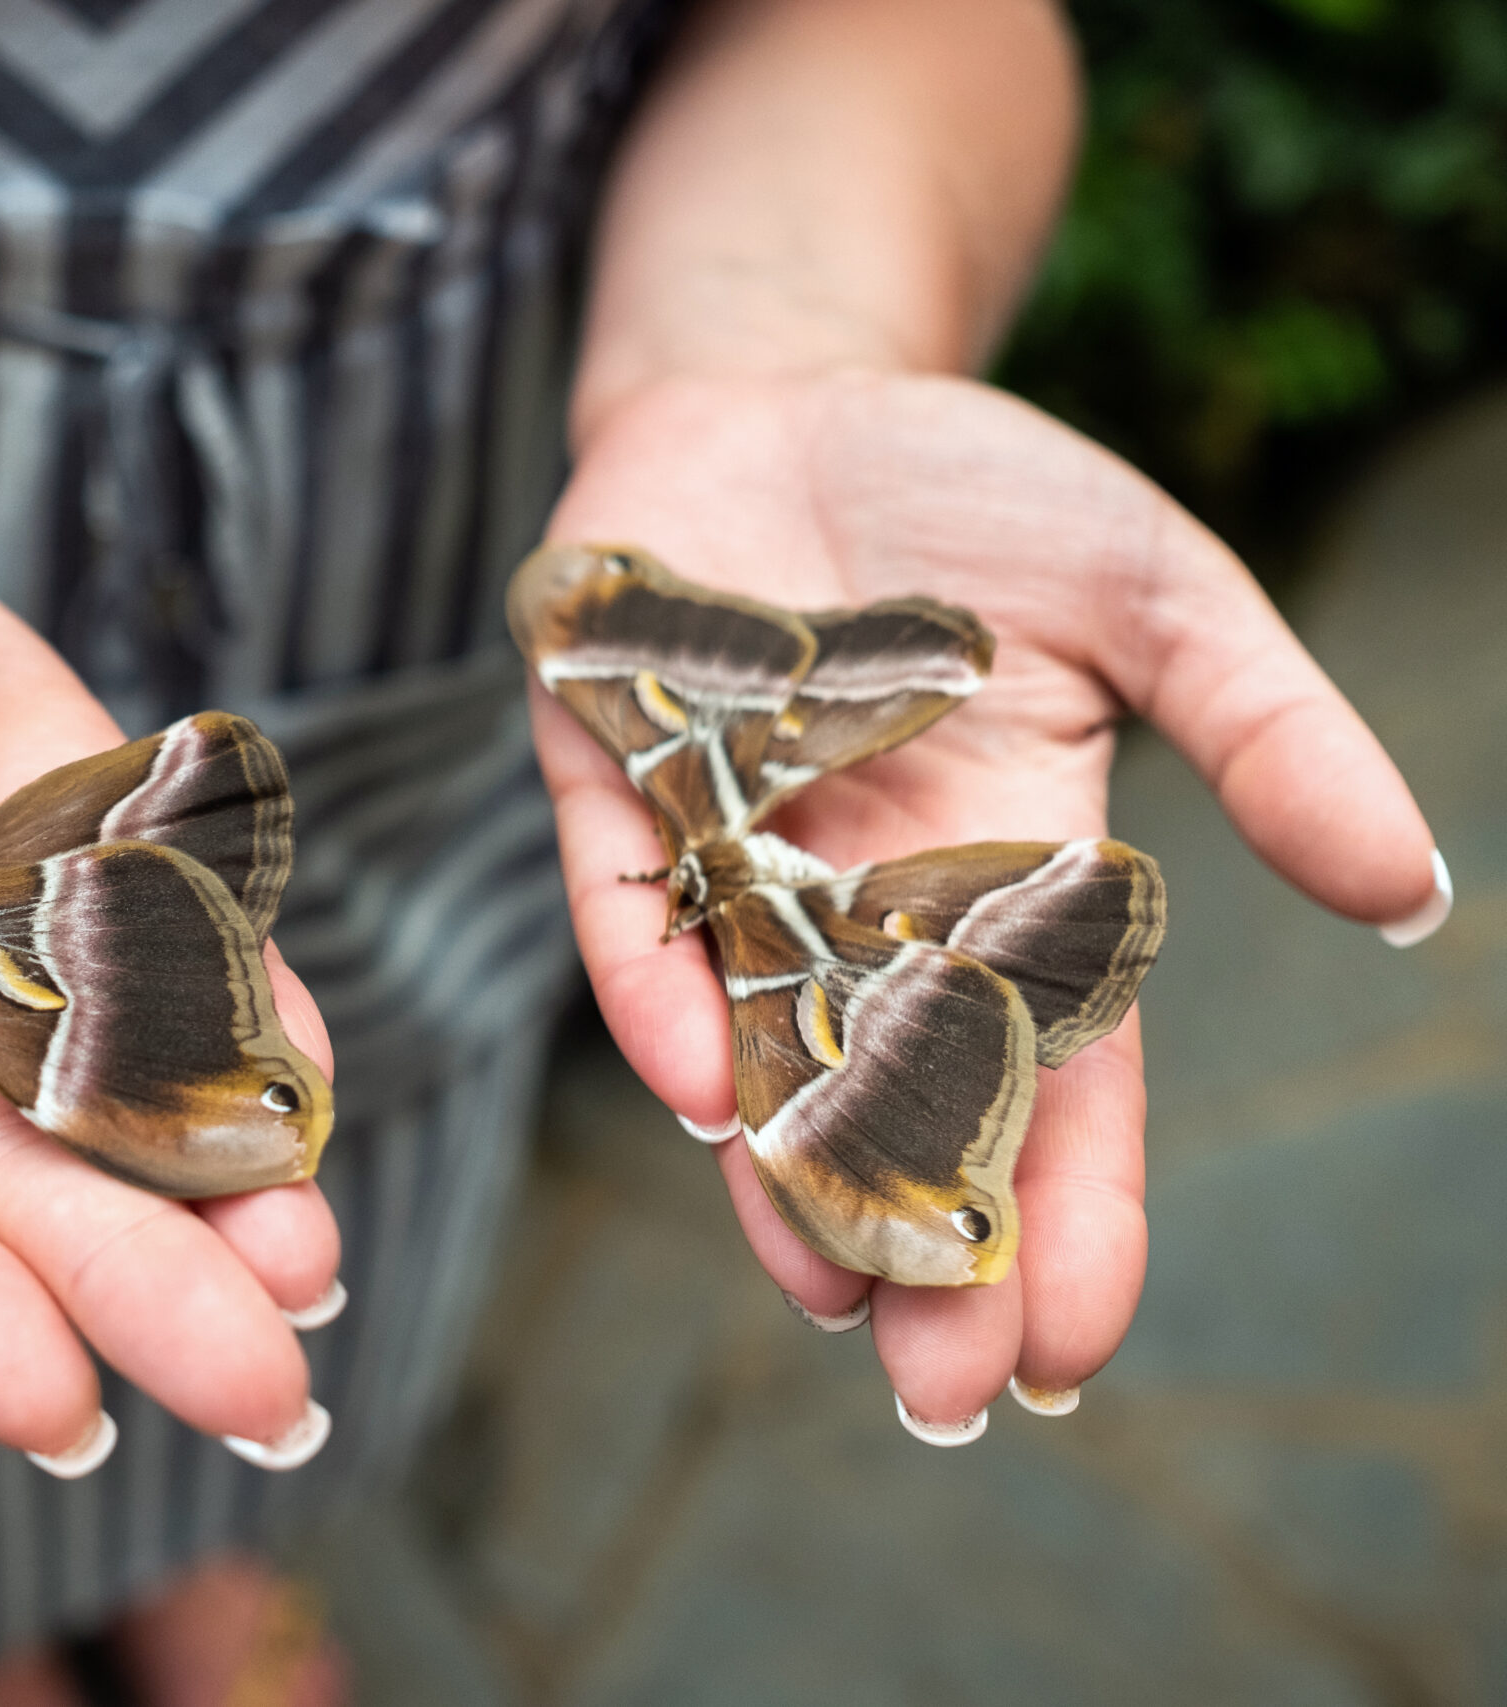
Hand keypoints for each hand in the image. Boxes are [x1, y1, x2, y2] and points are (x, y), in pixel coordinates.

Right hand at [0, 490, 340, 1462]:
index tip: (56, 1411)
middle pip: (6, 1170)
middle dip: (135, 1283)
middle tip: (264, 1399)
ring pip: (104, 1070)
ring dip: (215, 1173)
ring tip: (315, 1272)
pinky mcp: (62, 808)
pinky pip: (164, 920)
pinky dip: (245, 998)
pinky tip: (317, 1086)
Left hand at [535, 370, 1441, 1430]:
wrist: (793, 387)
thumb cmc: (981, 498)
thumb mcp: (1159, 597)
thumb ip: (1265, 735)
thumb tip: (1410, 889)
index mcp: (1004, 881)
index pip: (1046, 1082)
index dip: (1068, 1212)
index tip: (1079, 1346)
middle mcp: (860, 901)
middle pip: (899, 1105)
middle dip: (925, 1244)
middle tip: (947, 1388)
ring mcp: (729, 855)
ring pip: (756, 1050)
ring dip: (783, 1174)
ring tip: (830, 1294)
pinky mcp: (611, 790)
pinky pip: (632, 915)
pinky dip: (662, 994)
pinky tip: (700, 1089)